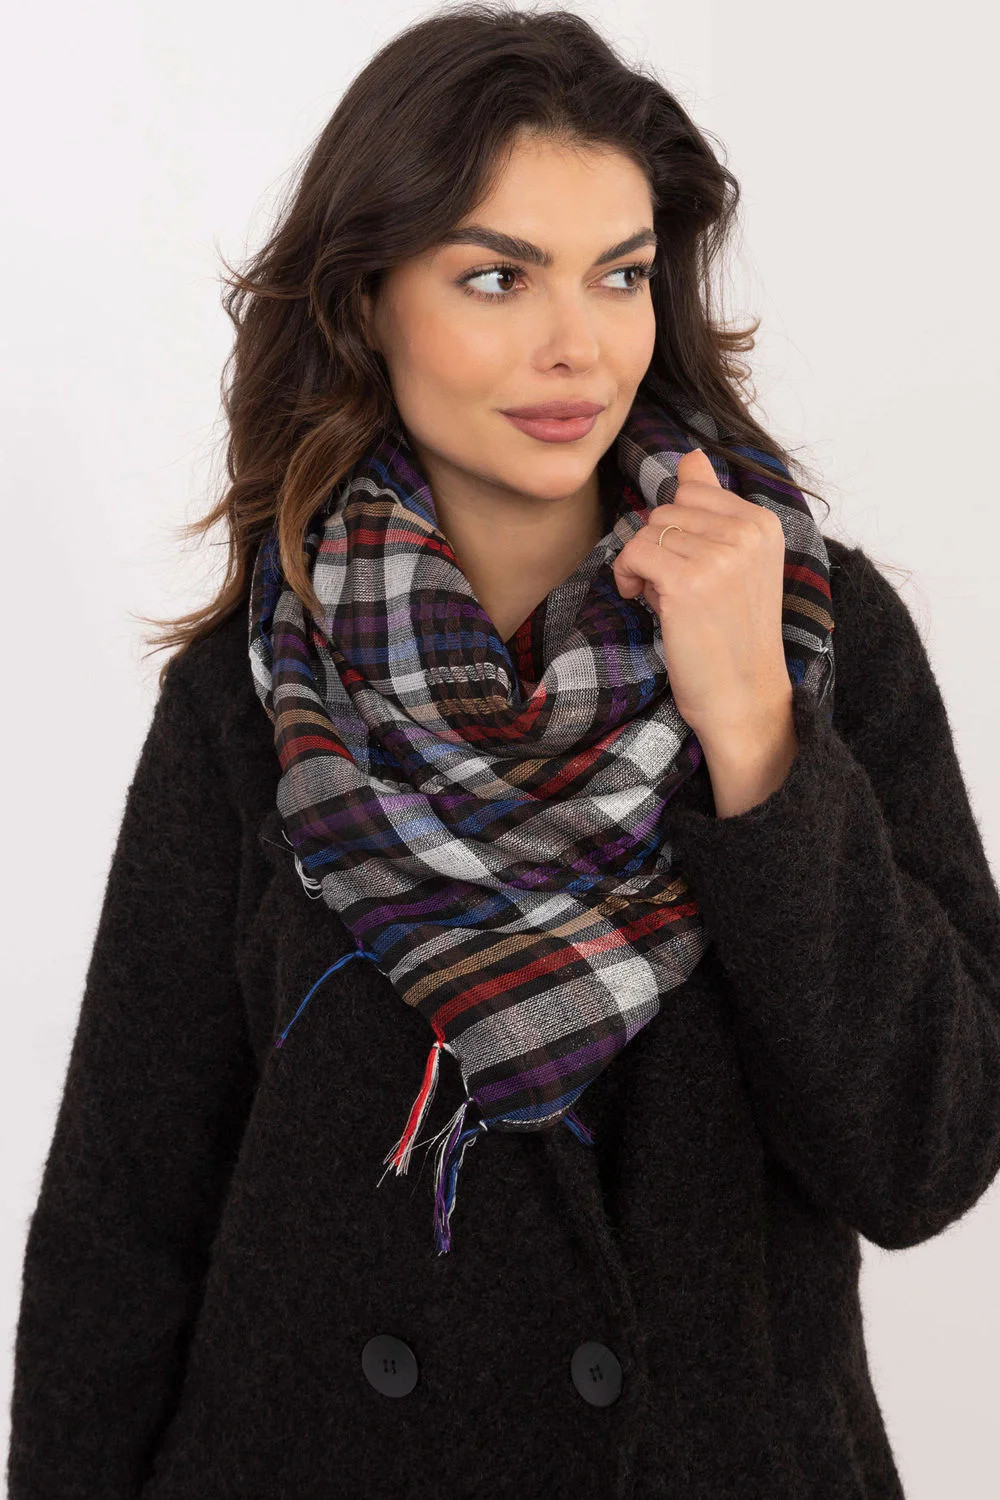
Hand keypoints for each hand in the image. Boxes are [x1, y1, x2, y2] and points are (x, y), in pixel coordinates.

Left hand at [612, 448, 792, 743]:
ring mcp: (719, 556)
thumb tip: (692, 455)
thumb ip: (713, 505)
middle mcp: (747, 532)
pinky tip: (643, 601)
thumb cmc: (733, 636)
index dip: (677, 532)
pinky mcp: (687, 581)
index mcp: (764, 523)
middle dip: (659, 548)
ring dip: (643, 566)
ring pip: (646, 530)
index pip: (692, 493)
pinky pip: (633, 552)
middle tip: (677, 591)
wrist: (744, 698)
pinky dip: (627, 576)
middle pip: (665, 509)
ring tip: (667, 602)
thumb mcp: (735, 563)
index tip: (689, 569)